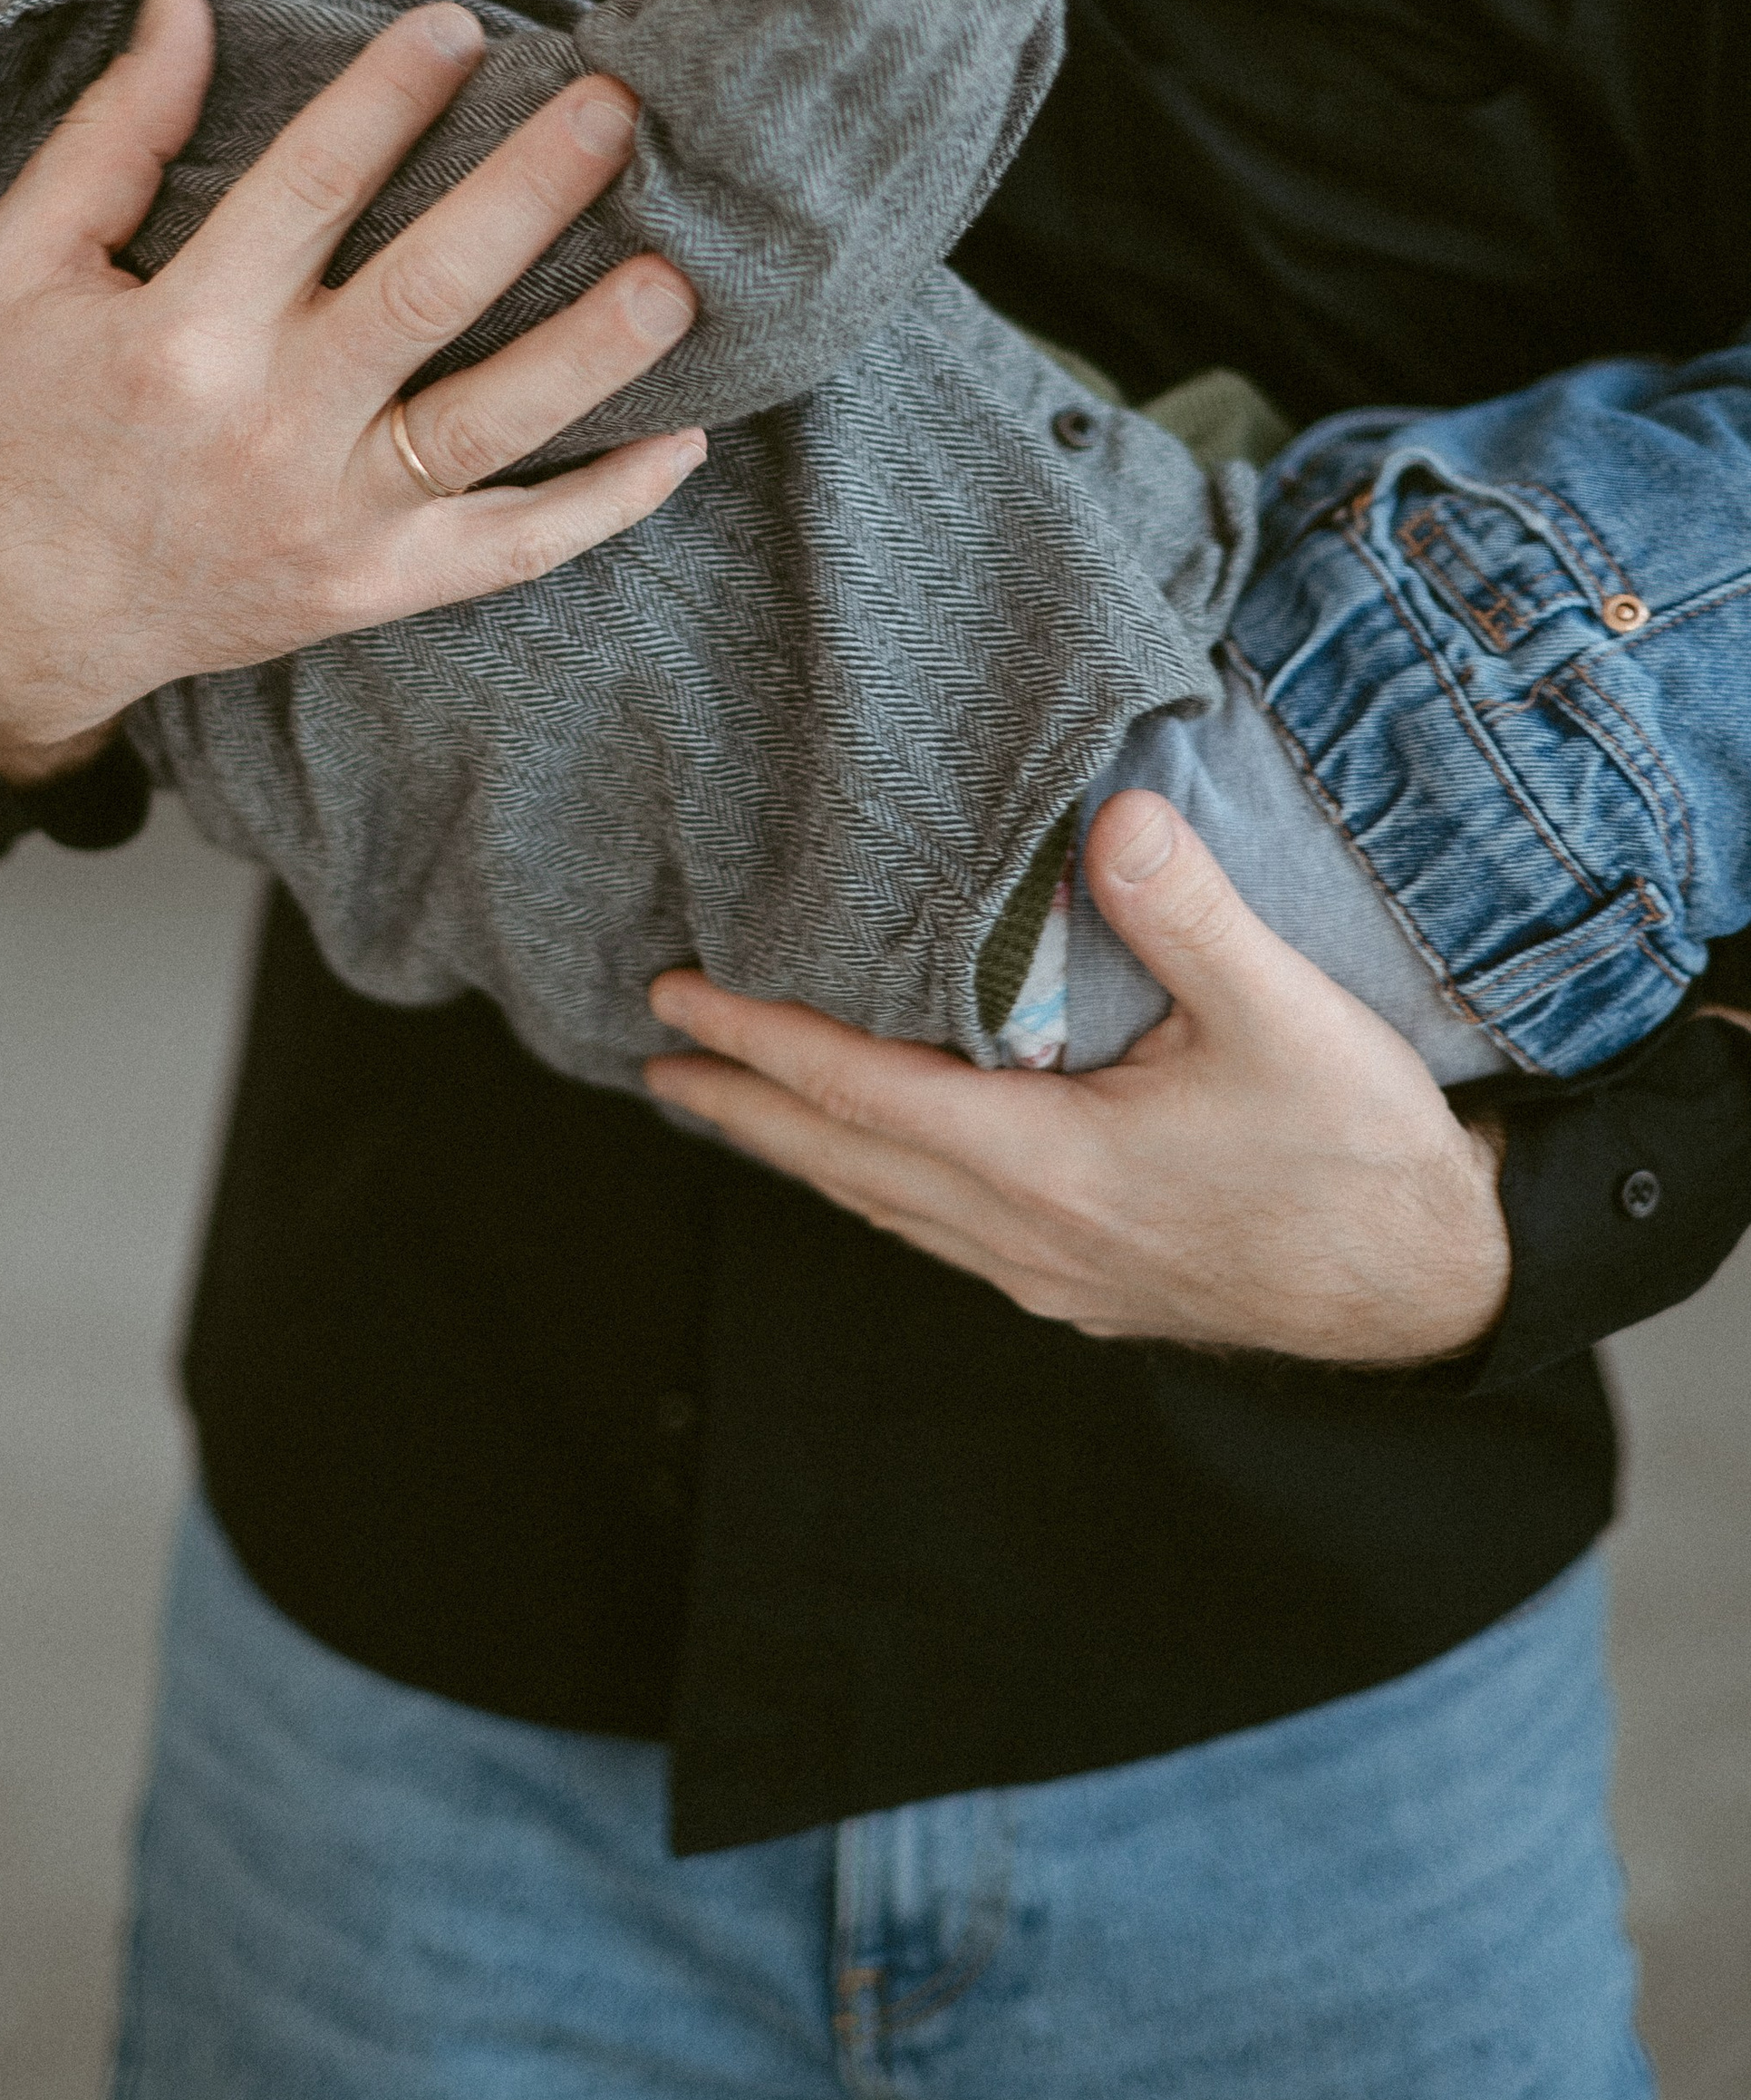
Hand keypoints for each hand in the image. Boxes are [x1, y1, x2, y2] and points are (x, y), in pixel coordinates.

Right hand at [0, 0, 704, 778]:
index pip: (309, 184)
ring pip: (490, 424)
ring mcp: (330, 519)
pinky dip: (602, 504)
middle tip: (620, 110)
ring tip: (678, 277)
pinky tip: (684, 442)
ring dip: (593, 350)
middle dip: (530, 192)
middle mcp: (266, 425)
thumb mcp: (17, 265)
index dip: (388, 95)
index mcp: (178, 331)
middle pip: (428, 292)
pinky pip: (511, 551)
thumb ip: (112, 138)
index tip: (458, 25)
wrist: (3, 623)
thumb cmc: (10, 422)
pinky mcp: (371, 588)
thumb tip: (187, 6)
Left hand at [646, 790, 1510, 1364]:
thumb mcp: (1286, 1015)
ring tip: (728, 1103)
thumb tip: (1113, 813)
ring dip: (798, 1149)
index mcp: (1049, 1165)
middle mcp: (1025, 1233)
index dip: (758, 1039)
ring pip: (883, 1206)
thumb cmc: (1363, 1153)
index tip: (676, 996)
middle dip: (741, 1103)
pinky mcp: (1085, 1286)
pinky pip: (936, 1233)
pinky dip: (873, 1187)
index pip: (858, 1092)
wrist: (1440, 1285)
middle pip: (842, 1162)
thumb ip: (1189, 911)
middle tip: (658, 1050)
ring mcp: (1050, 1272)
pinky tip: (870, 1167)